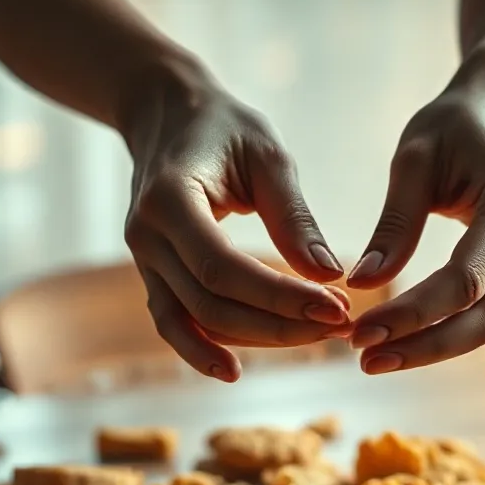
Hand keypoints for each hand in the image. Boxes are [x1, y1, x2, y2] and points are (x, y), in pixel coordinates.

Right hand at [123, 68, 350, 381]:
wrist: (165, 113)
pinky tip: (235, 370)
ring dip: (255, 339)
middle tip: (341, 326)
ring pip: (194, 320)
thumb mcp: (267, 155)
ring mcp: (143, 259)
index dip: (280, 296)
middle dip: (279, 324)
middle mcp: (146, 235)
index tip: (337, 308)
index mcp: (169, 199)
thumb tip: (331, 275)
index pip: (223, 268)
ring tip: (317, 338)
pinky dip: (201, 347)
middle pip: (211, 304)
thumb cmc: (224, 127)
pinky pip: (174, 320)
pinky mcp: (152, 272)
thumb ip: (294, 217)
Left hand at [348, 58, 484, 380]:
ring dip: (450, 351)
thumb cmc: (456, 124)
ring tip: (389, 363)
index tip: (358, 331)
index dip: (410, 313)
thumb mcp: (415, 158)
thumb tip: (360, 284)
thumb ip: (394, 224)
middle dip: (423, 342)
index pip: (461, 280)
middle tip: (363, 356)